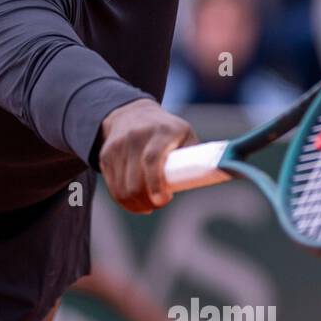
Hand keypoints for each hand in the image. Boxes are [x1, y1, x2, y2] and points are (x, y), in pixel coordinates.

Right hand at [97, 97, 197, 212]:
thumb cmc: (167, 130)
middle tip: (158, 204)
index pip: (152, 160)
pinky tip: (135, 203)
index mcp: (160, 132)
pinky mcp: (105, 156)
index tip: (163, 200)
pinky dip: (124, 201)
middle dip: (146, 201)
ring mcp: (117, 146)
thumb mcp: (185, 134)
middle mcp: (135, 137)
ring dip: (135, 204)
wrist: (132, 113)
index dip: (156, 184)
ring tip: (148, 206)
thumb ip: (194, 155)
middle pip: (134, 181)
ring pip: (121, 188)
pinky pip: (112, 188)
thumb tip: (214, 177)